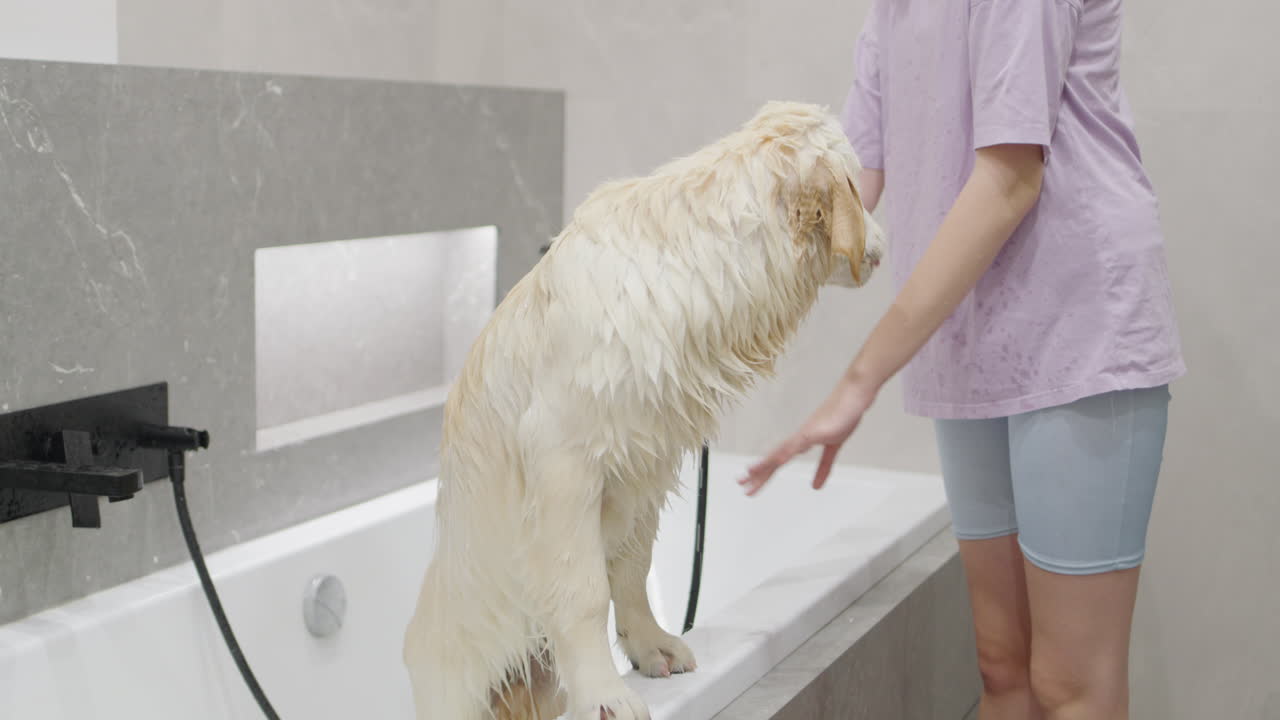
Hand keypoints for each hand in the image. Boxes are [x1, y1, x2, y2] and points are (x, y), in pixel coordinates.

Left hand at [737, 377, 877, 495]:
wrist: (854, 395)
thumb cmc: (843, 415)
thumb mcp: (834, 447)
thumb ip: (824, 467)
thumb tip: (815, 486)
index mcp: (801, 442)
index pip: (778, 461)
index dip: (764, 472)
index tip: (750, 483)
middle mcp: (798, 438)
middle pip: (773, 459)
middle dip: (758, 474)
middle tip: (741, 485)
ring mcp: (805, 433)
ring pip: (779, 453)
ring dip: (764, 465)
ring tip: (748, 475)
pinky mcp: (814, 431)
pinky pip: (797, 445)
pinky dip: (784, 454)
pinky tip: (776, 462)